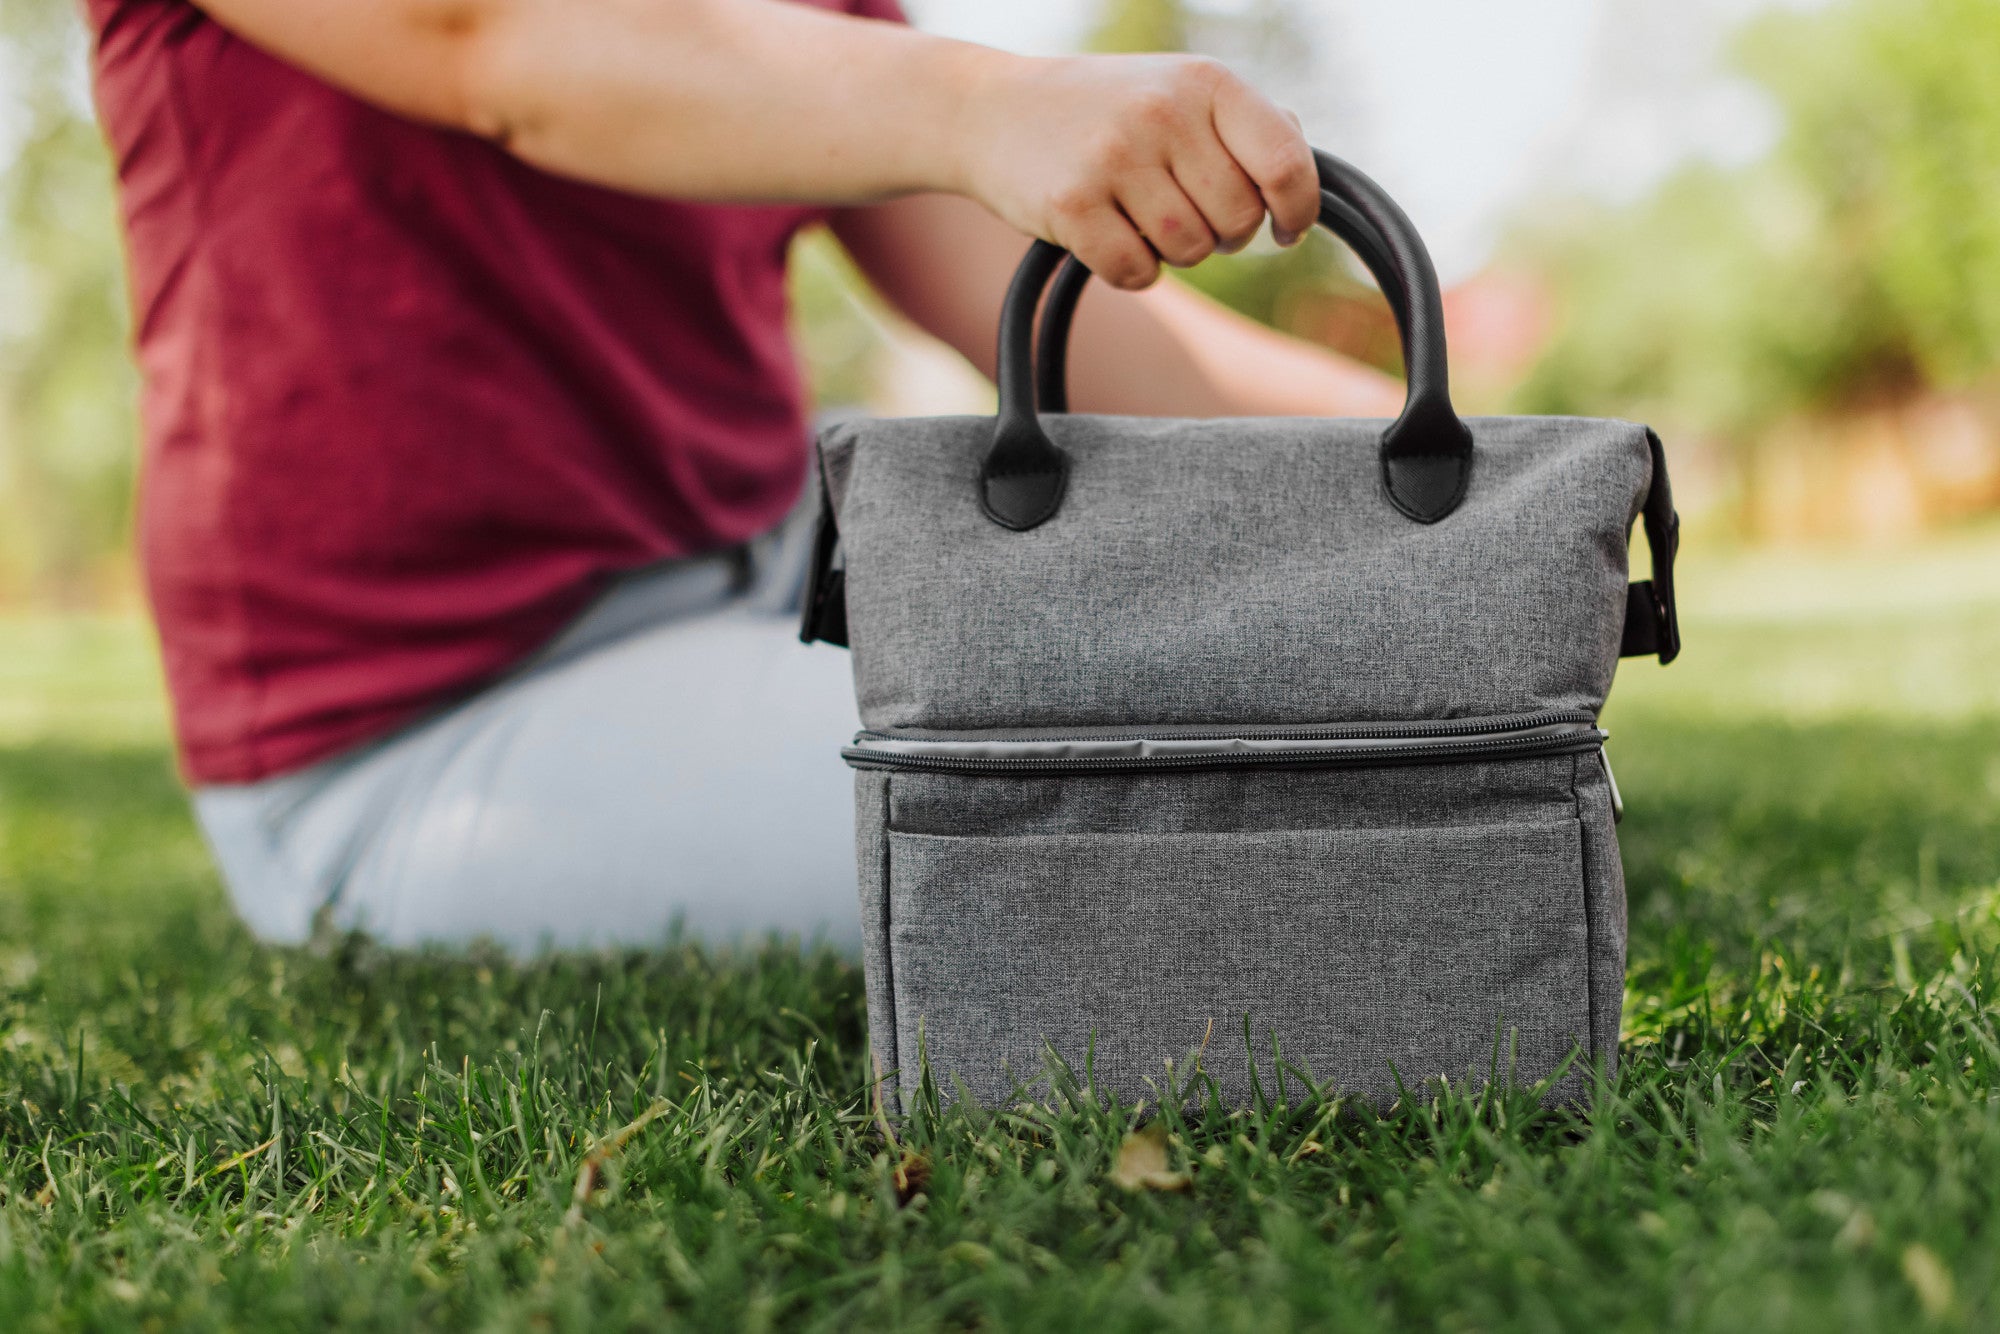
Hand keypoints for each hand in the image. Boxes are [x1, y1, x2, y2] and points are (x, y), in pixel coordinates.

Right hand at [954, 53, 1320, 290]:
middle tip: (1185, 213)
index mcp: (1205, 82)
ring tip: (1141, 217)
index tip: (1284, 229)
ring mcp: (1114, 158)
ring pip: (1190, 251)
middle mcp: (1163, 112)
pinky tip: (1107, 236)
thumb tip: (1304, 179)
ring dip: (1174, 252)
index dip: (1297, 211)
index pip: (1286, 163)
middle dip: (1222, 233)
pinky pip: (1138, 274)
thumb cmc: (1103, 109)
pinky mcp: (1072, 205)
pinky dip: (1131, 270)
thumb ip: (1244, 124)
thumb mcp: (1177, 89)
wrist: (992, 110)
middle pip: (1239, 220)